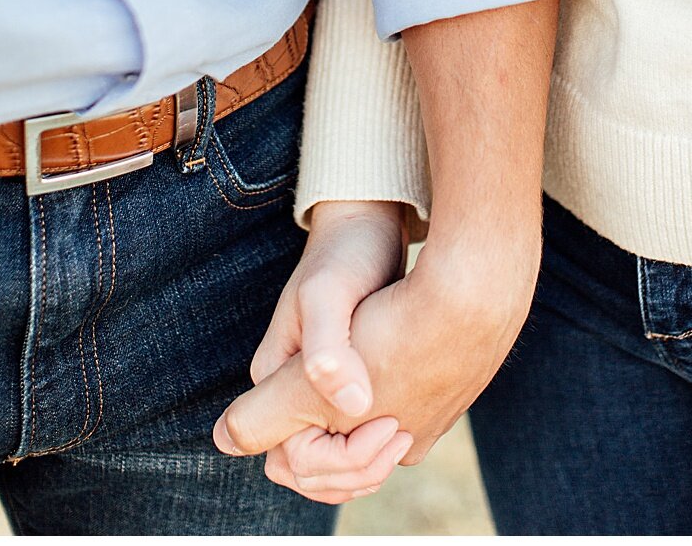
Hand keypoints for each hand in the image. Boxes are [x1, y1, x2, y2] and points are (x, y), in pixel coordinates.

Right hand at [243, 200, 408, 502]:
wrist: (370, 220)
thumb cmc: (347, 251)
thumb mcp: (330, 295)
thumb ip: (328, 351)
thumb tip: (351, 405)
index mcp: (276, 379)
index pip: (290, 459)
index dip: (337, 462)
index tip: (387, 426)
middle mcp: (294, 391)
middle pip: (310, 468)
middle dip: (355, 471)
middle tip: (402, 438)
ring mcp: (323, 385)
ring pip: (338, 454)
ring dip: (370, 461)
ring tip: (409, 432)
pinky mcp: (355, 376)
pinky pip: (360, 430)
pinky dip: (382, 438)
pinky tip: (416, 420)